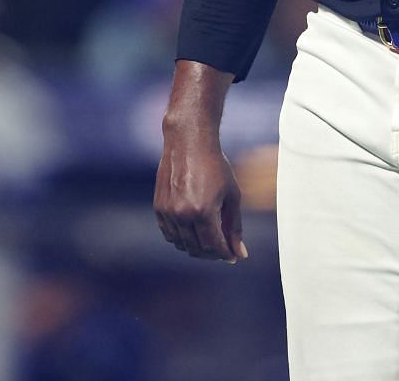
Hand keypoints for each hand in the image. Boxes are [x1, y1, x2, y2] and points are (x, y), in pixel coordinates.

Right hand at [155, 118, 247, 263]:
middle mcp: (182, 214)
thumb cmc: (215, 165)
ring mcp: (168, 211)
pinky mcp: (158, 206)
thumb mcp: (232, 195)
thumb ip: (235, 226)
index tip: (233, 256)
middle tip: (222, 248)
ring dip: (196, 247)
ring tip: (208, 240)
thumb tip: (240, 253)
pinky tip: (192, 231)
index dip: (226, 254)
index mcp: (203, 211)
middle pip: (197, 249)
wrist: (188, 141)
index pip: (214, 247)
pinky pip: (169, 233)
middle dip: (212, 254)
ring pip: (181, 244)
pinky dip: (181, 238)